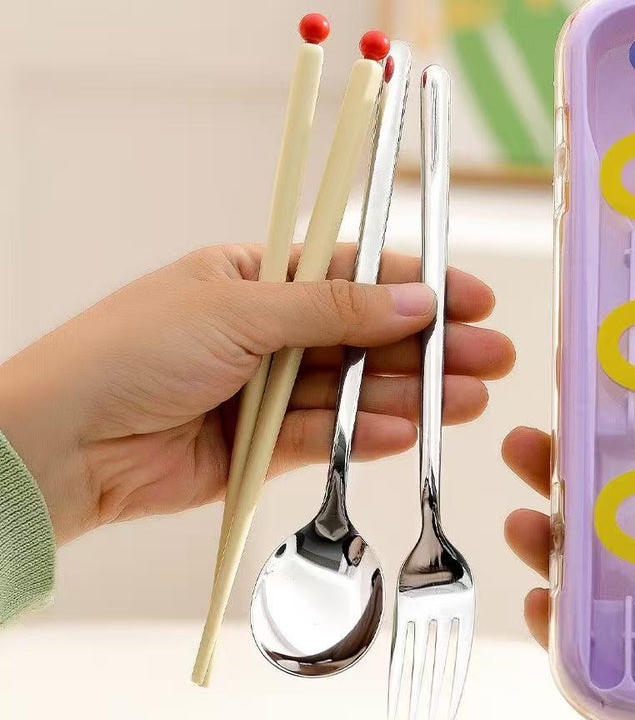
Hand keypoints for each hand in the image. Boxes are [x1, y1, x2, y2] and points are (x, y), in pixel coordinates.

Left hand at [0, 245, 512, 544]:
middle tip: (489, 357)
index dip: (415, 284)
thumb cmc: (131, 351)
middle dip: (428, 346)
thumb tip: (414, 298)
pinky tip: (408, 433)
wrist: (61, 443)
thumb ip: (334, 310)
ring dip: (410, 396)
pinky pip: (327, 437)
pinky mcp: (261, 446)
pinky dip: (365, 436)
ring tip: (466, 401)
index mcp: (255, 276)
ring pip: (354, 390)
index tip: (471, 297)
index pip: (353, 273)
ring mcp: (266, 390)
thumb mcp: (241, 308)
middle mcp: (266, 331)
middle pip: (365, 336)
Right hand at [503, 429, 634, 719]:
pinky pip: (572, 642)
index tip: (614, 411)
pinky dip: (547, 617)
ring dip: (550, 540)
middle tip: (539, 445)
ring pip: (587, 575)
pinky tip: (534, 596)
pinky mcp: (616, 687)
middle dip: (576, 481)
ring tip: (525, 517)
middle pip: (623, 523)